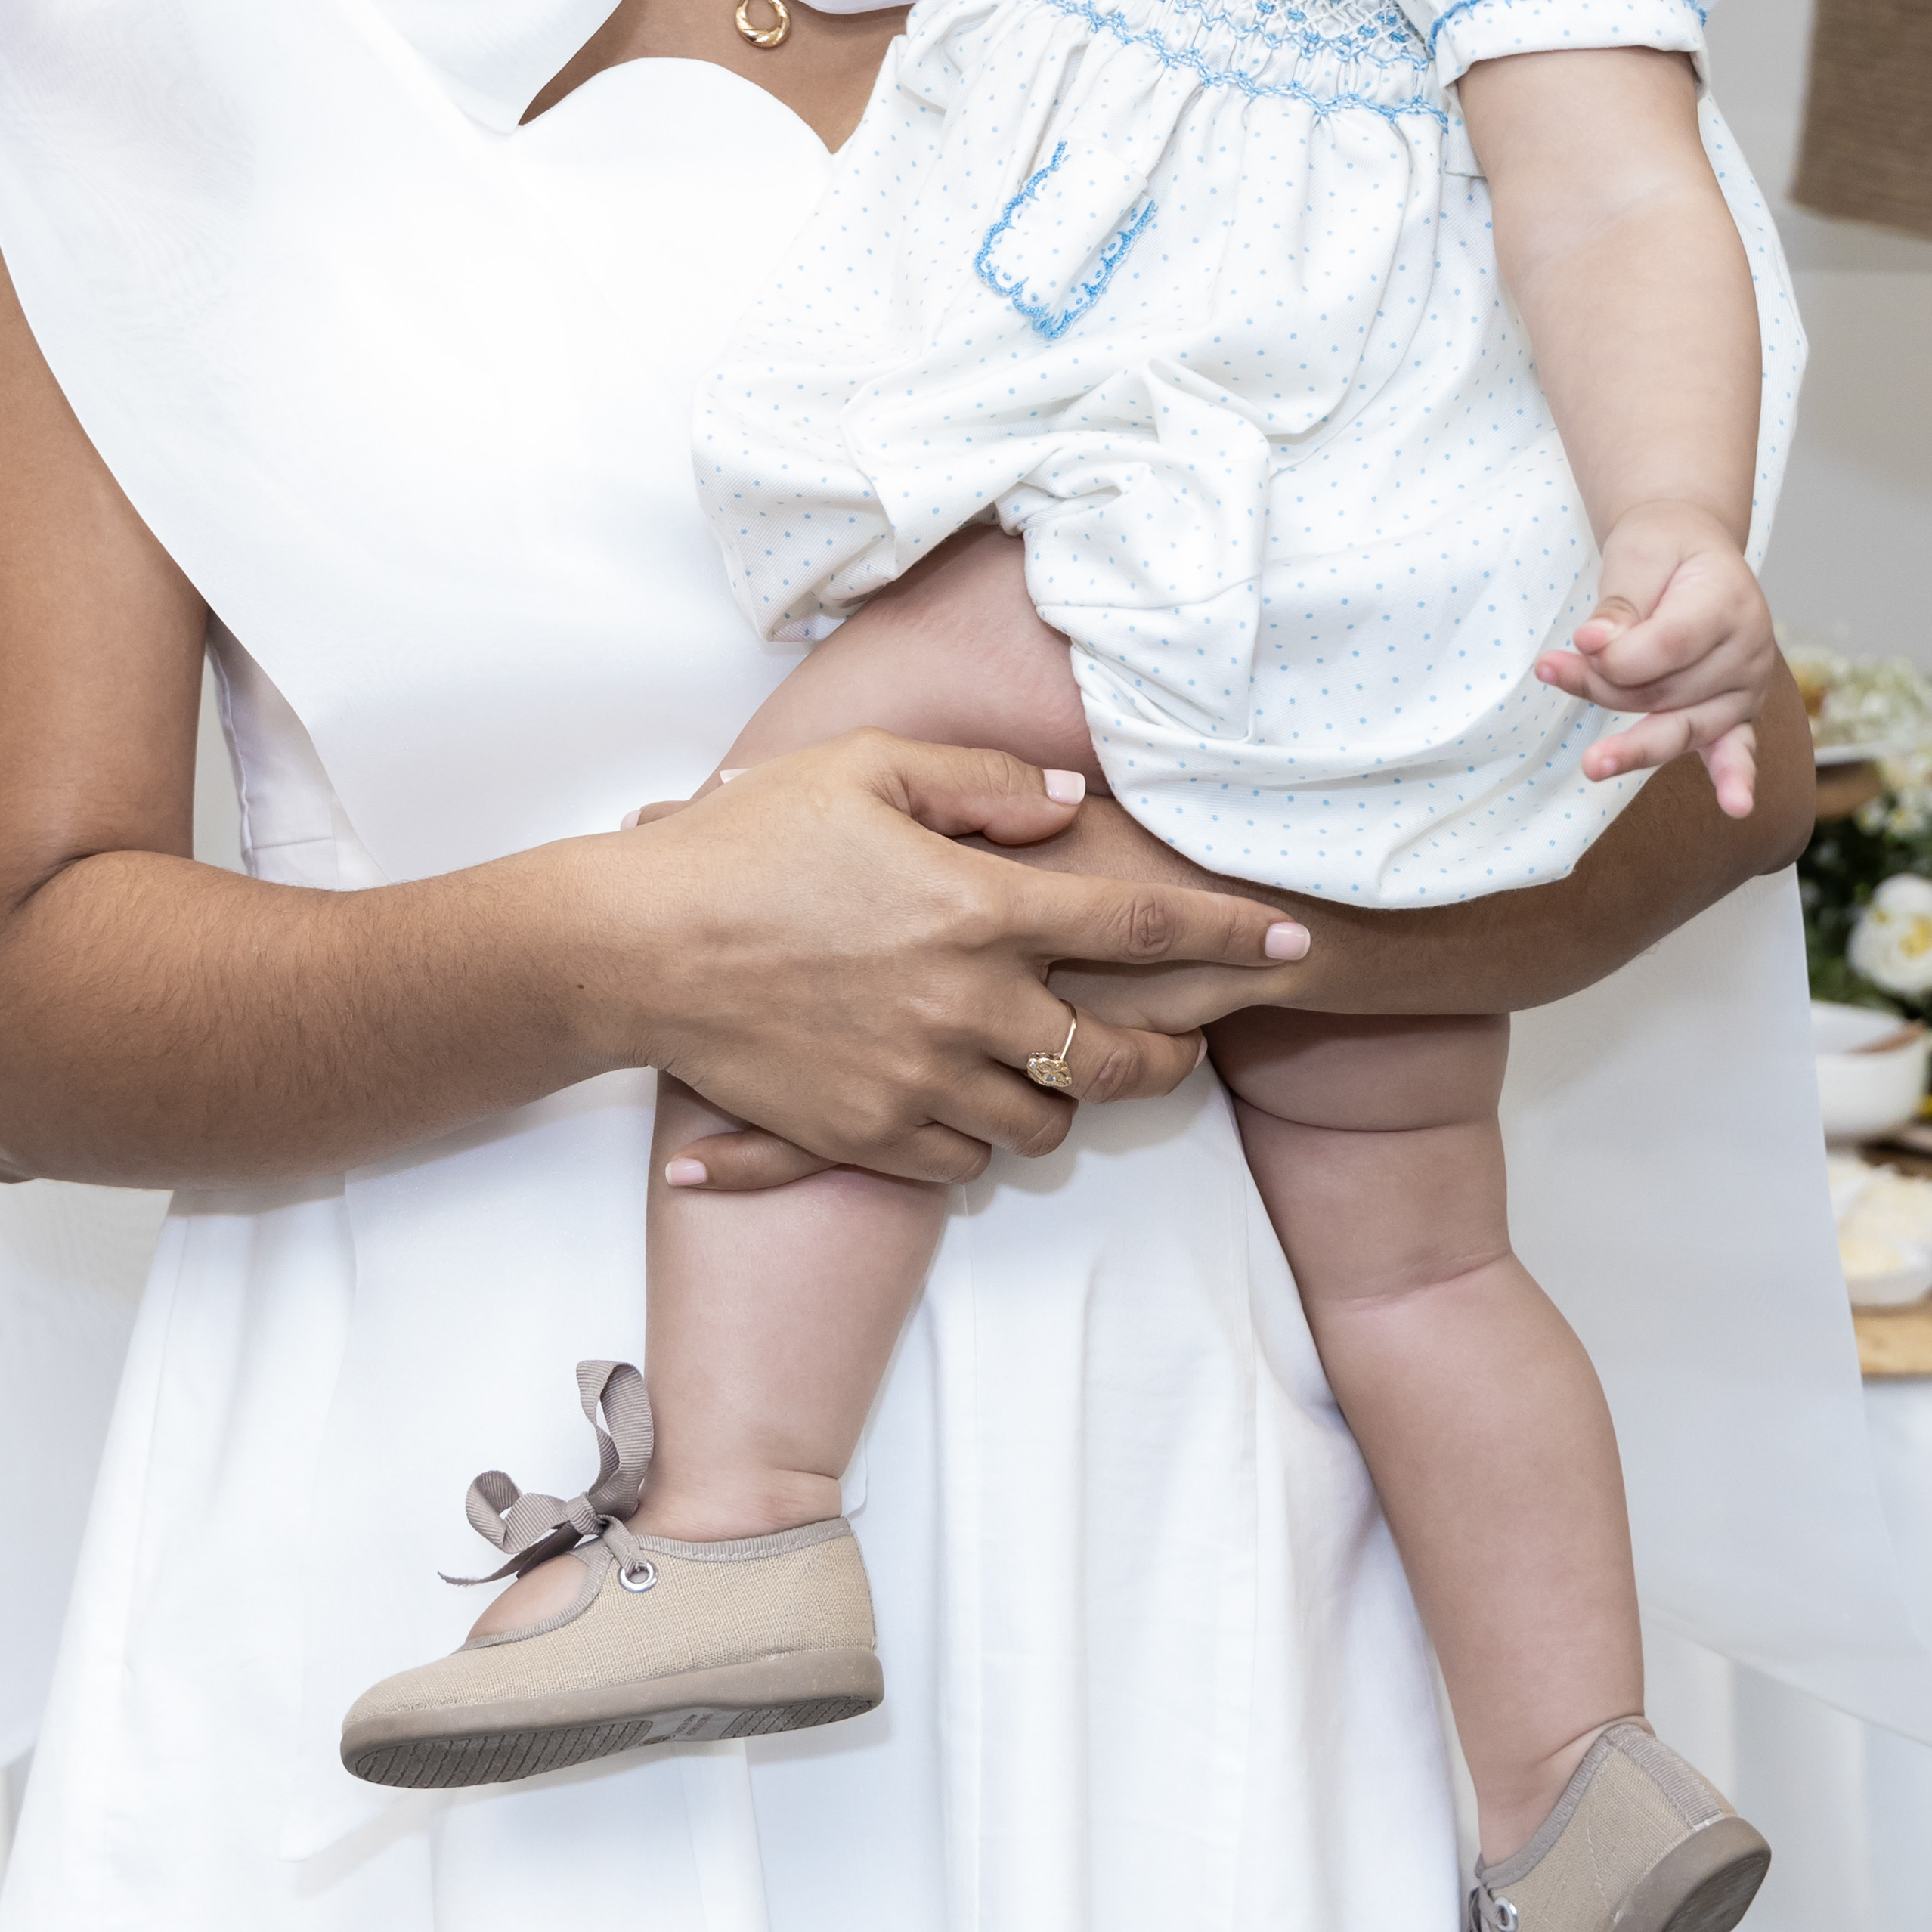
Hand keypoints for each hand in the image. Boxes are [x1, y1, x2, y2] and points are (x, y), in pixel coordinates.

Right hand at [593, 735, 1311, 1191]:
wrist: (636, 946)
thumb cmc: (748, 841)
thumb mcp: (867, 771)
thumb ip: (982, 783)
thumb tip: (1070, 805)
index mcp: (978, 908)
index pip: (1141, 929)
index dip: (1231, 934)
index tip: (1295, 941)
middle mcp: (965, 1006)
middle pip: (1115, 1060)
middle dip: (1170, 1056)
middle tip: (1183, 1040)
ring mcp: (917, 1080)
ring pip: (1044, 1125)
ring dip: (1067, 1100)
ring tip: (1057, 1066)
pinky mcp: (866, 1133)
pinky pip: (962, 1160)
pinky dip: (979, 1136)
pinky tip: (968, 1099)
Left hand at [1535, 500, 1775, 816]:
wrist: (1693, 552)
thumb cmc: (1664, 550)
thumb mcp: (1638, 552)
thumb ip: (1620, 601)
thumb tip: (1594, 644)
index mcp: (1729, 601)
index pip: (1667, 645)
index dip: (1617, 653)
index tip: (1577, 641)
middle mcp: (1749, 651)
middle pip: (1665, 691)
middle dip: (1602, 686)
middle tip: (1549, 669)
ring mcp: (1746, 689)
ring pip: (1678, 726)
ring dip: (1629, 742)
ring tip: (1589, 761)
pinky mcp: (1737, 715)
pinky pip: (1738, 750)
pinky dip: (1735, 777)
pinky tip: (1735, 806)